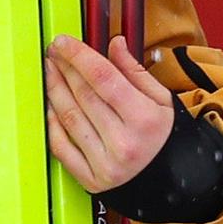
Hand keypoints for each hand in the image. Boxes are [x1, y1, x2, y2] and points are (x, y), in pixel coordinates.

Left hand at [44, 34, 177, 192]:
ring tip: (51, 71)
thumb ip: (134, 71)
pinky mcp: (91, 180)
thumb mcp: (161, 100)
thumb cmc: (166, 137)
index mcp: (144, 119)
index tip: (64, 42)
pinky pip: (61, 146)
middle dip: (64, 68)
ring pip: (68, 117)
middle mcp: (123, 143)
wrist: (171, 181)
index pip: (103, 78)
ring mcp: (105, 164)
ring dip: (55, 90)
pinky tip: (51, 104)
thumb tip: (114, 44)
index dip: (79, 56)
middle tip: (54, 51)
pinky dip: (52, 123)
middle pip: (83, 95)